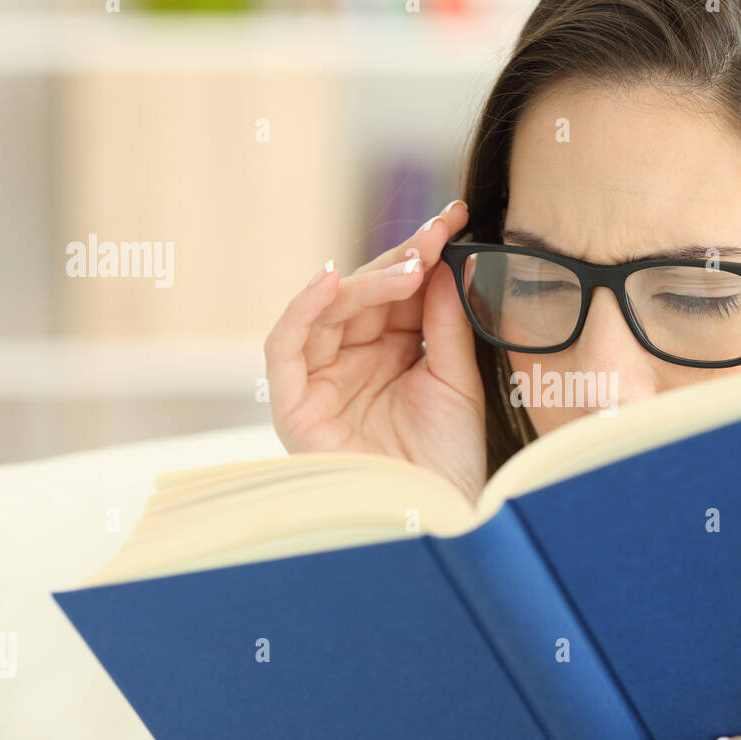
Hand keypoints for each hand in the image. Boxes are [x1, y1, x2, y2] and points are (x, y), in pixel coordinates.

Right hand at [264, 199, 485, 502]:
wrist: (437, 520)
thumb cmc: (449, 461)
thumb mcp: (457, 380)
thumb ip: (444, 322)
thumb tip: (440, 259)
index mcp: (390, 355)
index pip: (400, 293)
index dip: (424, 254)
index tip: (456, 219)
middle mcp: (352, 362)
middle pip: (364, 295)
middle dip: (401, 259)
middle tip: (438, 233)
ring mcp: (320, 382)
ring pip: (328, 310)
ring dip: (366, 281)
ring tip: (410, 263)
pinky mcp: (294, 406)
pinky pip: (283, 346)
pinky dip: (302, 310)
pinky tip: (332, 280)